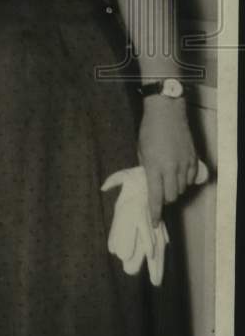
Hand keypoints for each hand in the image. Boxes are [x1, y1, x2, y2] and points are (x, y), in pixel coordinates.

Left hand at [137, 96, 198, 224]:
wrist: (166, 114)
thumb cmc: (149, 130)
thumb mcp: (141, 151)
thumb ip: (146, 169)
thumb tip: (150, 183)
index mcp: (154, 167)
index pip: (155, 196)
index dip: (155, 212)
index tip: (154, 222)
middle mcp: (171, 169)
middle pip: (171, 196)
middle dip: (165, 199)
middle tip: (159, 193)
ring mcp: (184, 165)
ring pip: (182, 189)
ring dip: (175, 189)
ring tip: (168, 180)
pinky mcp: (194, 160)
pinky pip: (191, 179)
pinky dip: (185, 181)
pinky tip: (179, 174)